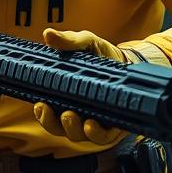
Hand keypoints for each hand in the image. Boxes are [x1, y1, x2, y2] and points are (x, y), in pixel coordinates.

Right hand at [33, 28, 133, 145]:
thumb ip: (69, 41)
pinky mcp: (113, 127)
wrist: (132, 63)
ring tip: (71, 116)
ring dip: (71, 129)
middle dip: (52, 123)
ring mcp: (94, 121)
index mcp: (64, 96)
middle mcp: (77, 112)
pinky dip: (95, 134)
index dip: (41, 112)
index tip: (39, 103)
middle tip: (52, 110)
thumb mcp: (87, 43)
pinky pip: (102, 138)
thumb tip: (48, 34)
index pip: (47, 110)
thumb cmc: (104, 55)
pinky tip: (91, 124)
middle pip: (58, 127)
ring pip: (77, 135)